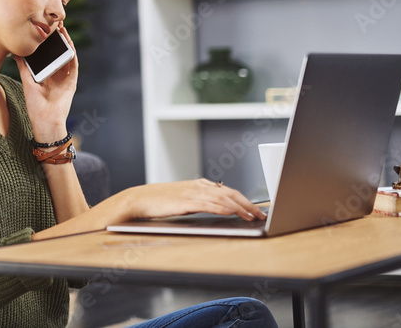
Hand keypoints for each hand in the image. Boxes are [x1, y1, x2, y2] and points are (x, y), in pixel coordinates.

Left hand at [12, 22, 78, 142]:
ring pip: (68, 56)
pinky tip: (69, 45)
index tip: (44, 28)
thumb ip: (24, 67)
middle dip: (58, 38)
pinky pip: (74, 66)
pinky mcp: (72, 82)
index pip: (48, 54)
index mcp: (47, 73)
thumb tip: (16, 52)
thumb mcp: (27, 82)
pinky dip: (72, 55)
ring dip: (67, 43)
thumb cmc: (35, 105)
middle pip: (59, 52)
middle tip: (55, 24)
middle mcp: (57, 74)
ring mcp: (66, 77)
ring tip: (62, 30)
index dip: (47, 41)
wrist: (44, 121)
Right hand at [124, 178, 266, 221]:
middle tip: (260, 214)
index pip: (227, 190)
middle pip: (229, 192)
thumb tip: (219, 209)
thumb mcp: (184, 198)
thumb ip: (200, 201)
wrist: (139, 199)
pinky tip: (231, 212)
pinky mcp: (185, 202)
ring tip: (251, 216)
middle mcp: (198, 186)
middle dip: (247, 203)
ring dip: (239, 207)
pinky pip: (208, 204)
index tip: (256, 209)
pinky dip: (222, 207)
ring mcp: (192, 193)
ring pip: (222, 197)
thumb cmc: (160, 201)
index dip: (244, 199)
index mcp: (199, 184)